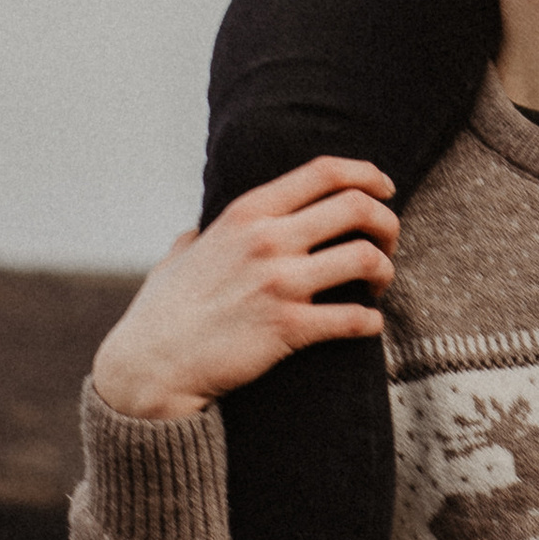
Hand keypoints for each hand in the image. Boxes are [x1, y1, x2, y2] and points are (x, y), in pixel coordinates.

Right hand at [90, 160, 401, 424]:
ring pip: (365, 258)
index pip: (324, 172)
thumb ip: (198, 238)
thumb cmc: (162, 314)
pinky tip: (369, 325)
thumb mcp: (179, 258)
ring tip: (377, 285)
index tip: (385, 189)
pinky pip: (353, 318)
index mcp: (247, 213)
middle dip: (387, 222)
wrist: (150, 368)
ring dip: (384, 270)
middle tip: (388, 243)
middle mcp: (266, 240)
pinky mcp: (287, 327)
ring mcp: (278, 283)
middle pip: (357, 207)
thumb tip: (198, 233)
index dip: (366, 174)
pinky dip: (372, 321)